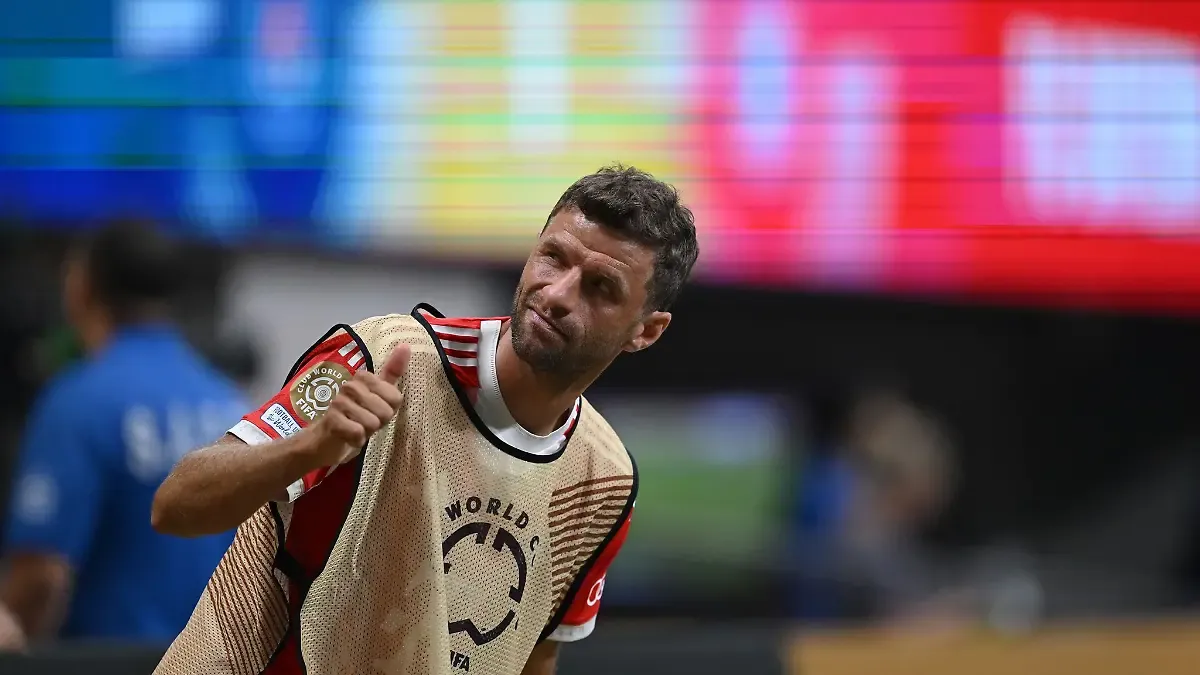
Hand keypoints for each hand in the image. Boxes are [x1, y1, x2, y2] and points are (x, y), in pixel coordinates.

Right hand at [307, 344, 410, 465]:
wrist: (326, 439)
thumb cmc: (356, 416)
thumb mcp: (378, 395)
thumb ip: (392, 372)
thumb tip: (406, 345)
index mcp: (363, 377)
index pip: (396, 398)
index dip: (389, 410)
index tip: (375, 411)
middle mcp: (350, 385)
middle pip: (386, 411)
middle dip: (378, 423)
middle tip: (364, 422)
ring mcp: (339, 402)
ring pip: (372, 423)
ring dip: (366, 433)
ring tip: (355, 428)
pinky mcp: (331, 420)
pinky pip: (358, 433)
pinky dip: (356, 441)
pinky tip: (348, 437)